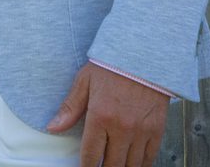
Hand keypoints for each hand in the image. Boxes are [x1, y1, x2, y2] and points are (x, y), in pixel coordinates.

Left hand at [47, 62, 168, 166]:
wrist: (143, 54)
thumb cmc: (111, 65)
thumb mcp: (85, 81)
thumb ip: (70, 107)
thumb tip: (52, 128)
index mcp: (100, 116)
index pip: (90, 155)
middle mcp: (121, 128)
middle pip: (111, 165)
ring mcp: (141, 131)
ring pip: (131, 166)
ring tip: (113, 164)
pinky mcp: (156, 130)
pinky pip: (149, 158)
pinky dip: (140, 165)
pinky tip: (131, 164)